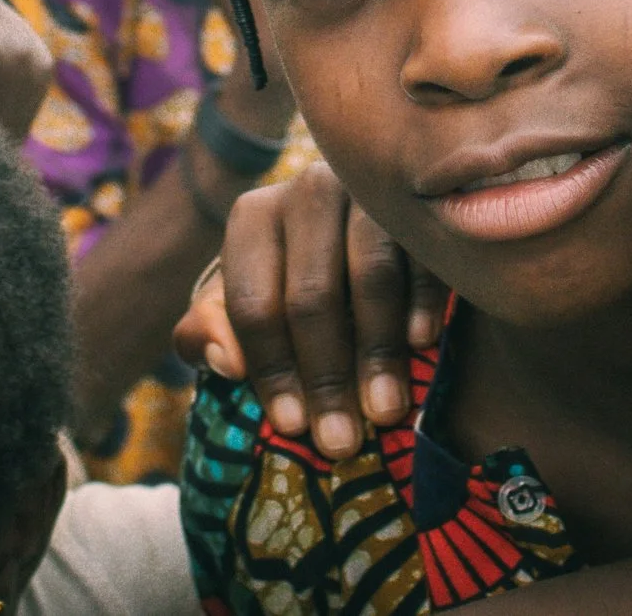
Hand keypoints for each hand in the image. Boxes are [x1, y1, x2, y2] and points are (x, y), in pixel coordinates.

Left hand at [173, 164, 446, 461]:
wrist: (352, 229)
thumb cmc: (287, 278)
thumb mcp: (240, 301)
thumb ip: (209, 332)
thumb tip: (224, 362)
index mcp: (252, 217)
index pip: (253, 303)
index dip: (270, 369)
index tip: (291, 427)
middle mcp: (307, 192)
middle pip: (311, 295)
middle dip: (325, 376)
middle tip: (340, 441)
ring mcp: (367, 191)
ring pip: (370, 275)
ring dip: (377, 351)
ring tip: (384, 412)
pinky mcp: (417, 200)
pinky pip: (420, 254)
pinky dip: (422, 301)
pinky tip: (422, 344)